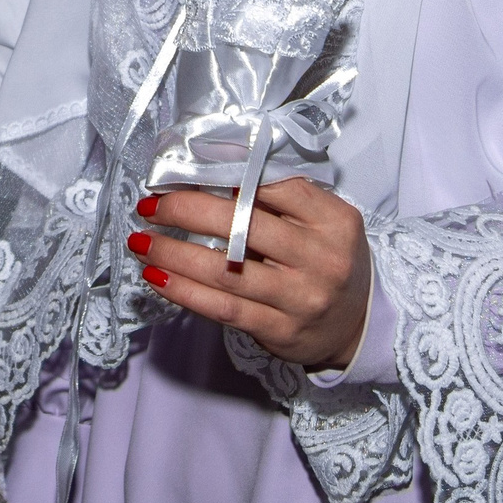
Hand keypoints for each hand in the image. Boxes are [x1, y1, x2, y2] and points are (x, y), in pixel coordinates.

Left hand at [130, 178, 370, 370]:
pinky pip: (222, 308)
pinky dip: (183, 290)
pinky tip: (157, 275)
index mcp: (333, 220)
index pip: (274, 185)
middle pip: (242, 226)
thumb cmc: (329, 259)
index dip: (223, 175)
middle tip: (151, 205)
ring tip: (141, 240)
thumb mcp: (324, 221)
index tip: (184, 172)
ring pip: (224, 271)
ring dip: (173, 253)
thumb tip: (213, 172)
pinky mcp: (280, 330)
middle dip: (186, 211)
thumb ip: (281, 199)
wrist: (360, 323)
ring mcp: (301, 298)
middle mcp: (320, 258)